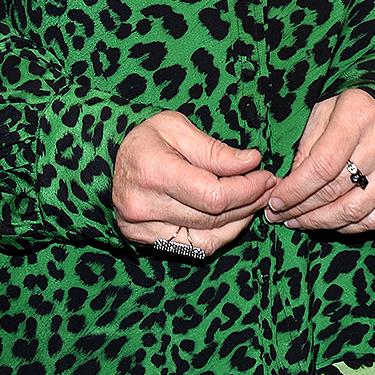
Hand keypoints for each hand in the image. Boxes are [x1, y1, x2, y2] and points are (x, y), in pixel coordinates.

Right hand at [113, 110, 276, 255]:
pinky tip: (234, 217)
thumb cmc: (145, 139)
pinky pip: (195, 248)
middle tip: (267, 185)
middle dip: (249, 201)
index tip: (265, 175)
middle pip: (213, 216)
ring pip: (208, 237)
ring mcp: (142, 229)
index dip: (247, 189)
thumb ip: (214, 150)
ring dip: (239, 220)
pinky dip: (221, 235)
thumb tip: (251, 162)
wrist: (107, 160)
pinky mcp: (145, 241)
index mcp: (152, 171)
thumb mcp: (176, 127)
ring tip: (255, 199)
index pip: (213, 195)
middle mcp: (143, 206)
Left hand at [265, 89, 374, 233]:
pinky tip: (327, 221)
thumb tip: (288, 189)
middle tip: (279, 215)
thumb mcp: (320, 114)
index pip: (322, 165)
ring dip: (320, 222)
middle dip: (302, 208)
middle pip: (336, 190)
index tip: (274, 201)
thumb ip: (306, 150)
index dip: (295, 189)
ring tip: (297, 221)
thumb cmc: (346, 109)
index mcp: (358, 115)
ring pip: (354, 210)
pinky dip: (347, 227)